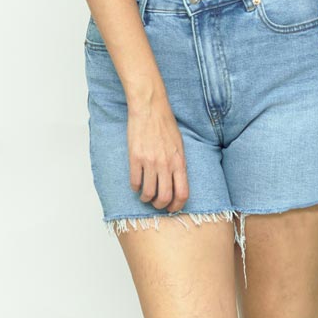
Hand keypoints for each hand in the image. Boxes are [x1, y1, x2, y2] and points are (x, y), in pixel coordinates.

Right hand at [126, 92, 188, 210]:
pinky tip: (136, 185)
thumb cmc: (166, 125)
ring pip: (148, 192)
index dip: (177, 205)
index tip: (171, 208)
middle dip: (160, 205)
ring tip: (144, 196)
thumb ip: (179, 164)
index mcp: (179, 162)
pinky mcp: (135, 157)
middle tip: (156, 204)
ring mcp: (150, 162)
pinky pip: (135, 181)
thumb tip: (177, 182)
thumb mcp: (180, 145)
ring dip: (145, 198)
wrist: (150, 108)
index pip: (182, 193)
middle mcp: (166, 164)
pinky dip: (135, 187)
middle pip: (164, 197)